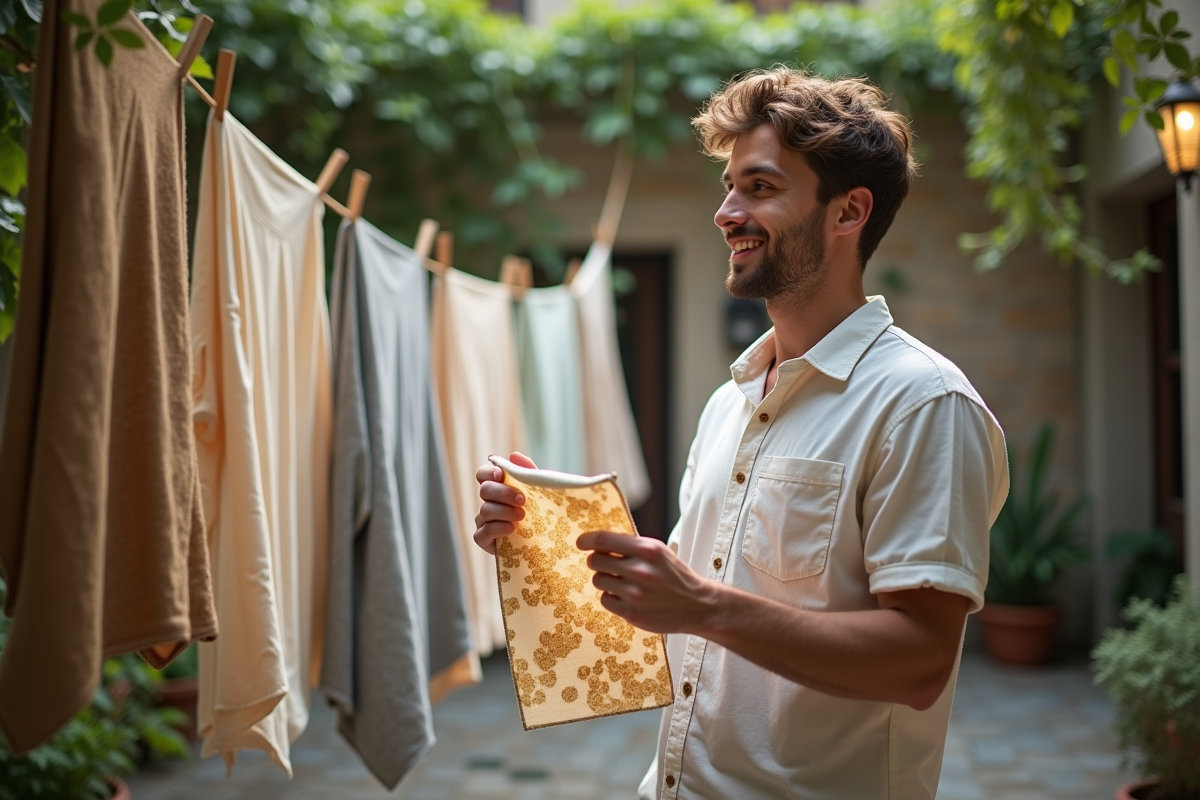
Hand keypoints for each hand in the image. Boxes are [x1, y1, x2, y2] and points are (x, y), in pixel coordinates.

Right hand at [473, 452, 535, 554]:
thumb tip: (514, 455)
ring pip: (484, 511)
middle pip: (484, 490)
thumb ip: (528, 473)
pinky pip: (483, 532)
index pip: (483, 475)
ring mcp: (484, 522)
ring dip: (504, 511)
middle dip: (503, 493)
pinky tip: (512, 529)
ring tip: (522, 516)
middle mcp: (488, 503)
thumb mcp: (540, 492)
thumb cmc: (541, 514)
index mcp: (499, 488)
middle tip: (522, 500)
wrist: (547, 544)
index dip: (488, 472)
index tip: (501, 474)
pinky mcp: (484, 540)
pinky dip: (497, 528)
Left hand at [577, 531, 717, 633]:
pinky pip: (605, 600)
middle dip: (598, 562)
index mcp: (647, 550)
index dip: (587, 540)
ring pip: (598, 580)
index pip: (604, 540)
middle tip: (609, 566)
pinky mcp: (632, 613)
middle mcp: (640, 570)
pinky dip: (612, 598)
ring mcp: (635, 594)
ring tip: (623, 583)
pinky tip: (627, 597)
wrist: (697, 605)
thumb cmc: (674, 576)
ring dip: (605, 580)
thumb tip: (597, 542)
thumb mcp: (658, 552)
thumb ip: (631, 546)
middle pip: (595, 561)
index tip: (580, 542)